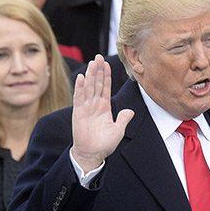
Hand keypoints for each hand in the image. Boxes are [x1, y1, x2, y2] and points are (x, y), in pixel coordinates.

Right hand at [70, 55, 133, 172]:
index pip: (105, 87)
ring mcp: (86, 107)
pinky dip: (80, 87)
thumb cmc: (104, 144)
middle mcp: (95, 105)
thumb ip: (123, 119)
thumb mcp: (118, 130)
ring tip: (92, 63)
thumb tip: (130, 111)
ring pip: (89, 87)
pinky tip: (81, 77)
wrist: (92, 154)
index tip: (106, 64)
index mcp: (104, 107)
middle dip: (98, 70)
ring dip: (90, 75)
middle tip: (98, 57)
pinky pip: (79, 97)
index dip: (106, 76)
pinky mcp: (78, 113)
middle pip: (97, 84)